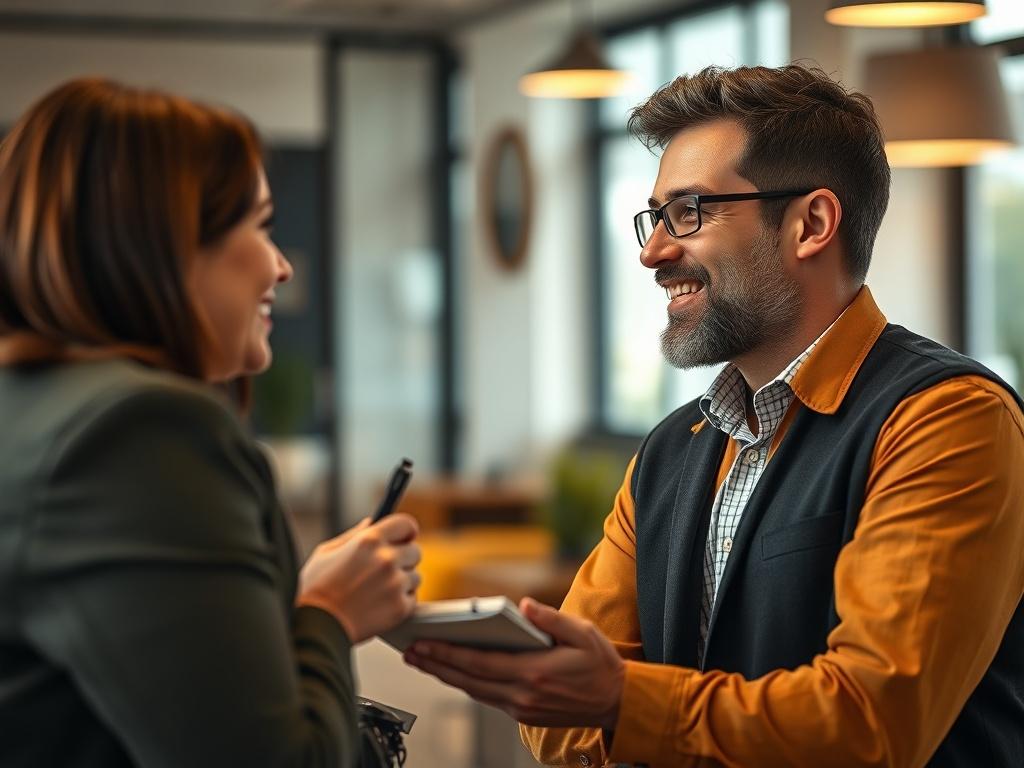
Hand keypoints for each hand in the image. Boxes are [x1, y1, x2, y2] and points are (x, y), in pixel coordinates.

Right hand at [297, 514, 420, 643]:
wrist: (314, 628)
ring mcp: (395, 584)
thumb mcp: (326, 553)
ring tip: (378, 591)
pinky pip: (412, 598)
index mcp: (369, 540)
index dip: (407, 531)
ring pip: (415, 576)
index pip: (406, 524)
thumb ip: (353, 535)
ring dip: (402, 582)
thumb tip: (371, 522)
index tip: (405, 538)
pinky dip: (400, 602)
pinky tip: (380, 605)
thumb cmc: (314, 590)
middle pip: (415, 551)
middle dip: (404, 558)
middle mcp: (386, 559)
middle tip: (386, 570)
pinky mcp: (400, 608)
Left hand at [403, 597, 623, 729]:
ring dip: (445, 675)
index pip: (480, 663)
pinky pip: (486, 697)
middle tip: (410, 652)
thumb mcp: (583, 633)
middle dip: (436, 665)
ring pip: (473, 691)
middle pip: (468, 680)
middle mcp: (522, 694)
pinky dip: (465, 683)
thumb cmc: (600, 664)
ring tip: (422, 659)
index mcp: (534, 673)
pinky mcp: (522, 713)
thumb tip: (522, 605)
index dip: (448, 654)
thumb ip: (551, 619)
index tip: (423, 644)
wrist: (617, 701)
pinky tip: (451, 671)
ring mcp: (521, 707)